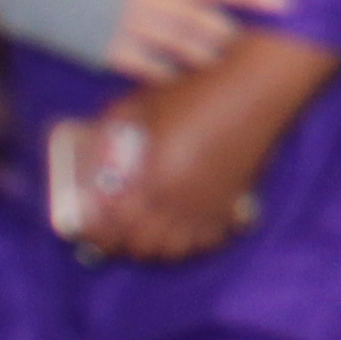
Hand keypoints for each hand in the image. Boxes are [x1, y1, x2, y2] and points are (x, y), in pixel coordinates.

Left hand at [73, 33, 340, 263]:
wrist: (254, 89)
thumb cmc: (196, 91)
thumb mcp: (143, 104)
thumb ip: (112, 128)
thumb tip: (90, 149)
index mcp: (152, 179)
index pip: (115, 224)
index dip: (96, 232)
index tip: (85, 228)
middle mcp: (179, 202)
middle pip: (143, 245)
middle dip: (122, 243)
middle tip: (110, 232)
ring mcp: (208, 207)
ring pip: (177, 250)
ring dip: (156, 247)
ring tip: (144, 234)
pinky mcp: (232, 204)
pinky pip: (208, 241)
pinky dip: (191, 243)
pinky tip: (182, 232)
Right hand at [108, 0, 294, 80]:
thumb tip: (214, 1)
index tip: (288, 2)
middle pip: (209, 25)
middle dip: (232, 41)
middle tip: (251, 51)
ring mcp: (132, 25)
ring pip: (187, 50)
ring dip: (209, 61)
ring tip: (222, 68)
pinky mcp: (111, 49)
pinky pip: (154, 70)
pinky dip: (172, 76)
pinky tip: (181, 80)